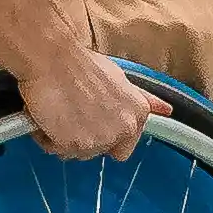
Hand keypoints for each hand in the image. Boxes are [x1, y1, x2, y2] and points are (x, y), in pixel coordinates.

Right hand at [10, 40, 154, 161]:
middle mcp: (123, 129)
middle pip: (96, 152)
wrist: (52, 58)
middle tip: (71, 110)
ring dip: (63, 137)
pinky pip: (54, 150)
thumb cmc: (80, 64)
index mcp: (137, 114)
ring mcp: (99, 139)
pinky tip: (47, 115)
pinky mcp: (73, 144)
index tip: (91, 120)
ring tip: (58, 110)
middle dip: (81, 137)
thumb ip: (143, 98)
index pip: (122, 149)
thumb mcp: (120, 79)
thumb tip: (166, 110)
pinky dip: (46, 136)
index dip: (103, 136)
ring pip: (75, 153)